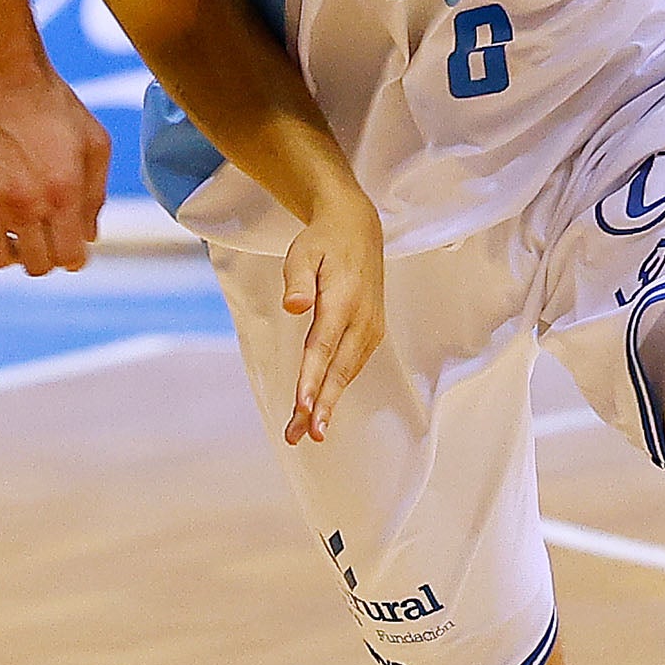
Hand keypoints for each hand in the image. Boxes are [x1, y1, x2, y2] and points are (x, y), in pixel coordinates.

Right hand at [0, 59, 111, 274]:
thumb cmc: (53, 103)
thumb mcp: (94, 142)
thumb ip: (95, 195)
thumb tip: (89, 236)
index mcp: (63, 194)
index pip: (69, 258)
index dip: (74, 256)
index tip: (71, 244)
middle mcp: (25, 205)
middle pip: (36, 265)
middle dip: (47, 255)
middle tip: (47, 236)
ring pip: (0, 259)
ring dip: (14, 251)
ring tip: (20, 231)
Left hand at [278, 194, 383, 446]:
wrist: (359, 229)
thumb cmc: (325, 242)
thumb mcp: (303, 251)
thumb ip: (297, 278)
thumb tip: (293, 305)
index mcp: (343, 300)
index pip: (324, 346)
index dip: (313, 378)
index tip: (303, 405)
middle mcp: (362, 319)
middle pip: (338, 369)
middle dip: (321, 405)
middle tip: (304, 435)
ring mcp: (370, 327)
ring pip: (346, 373)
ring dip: (327, 403)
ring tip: (305, 431)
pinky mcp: (371, 332)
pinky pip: (352, 365)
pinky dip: (337, 388)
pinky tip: (321, 406)